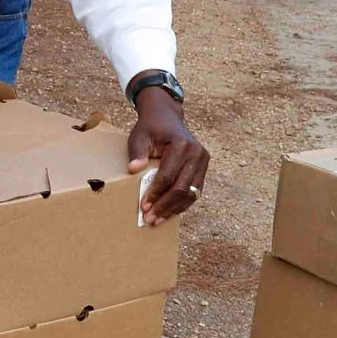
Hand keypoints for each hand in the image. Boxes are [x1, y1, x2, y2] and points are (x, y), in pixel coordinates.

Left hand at [127, 81, 207, 224]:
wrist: (167, 117)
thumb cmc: (151, 127)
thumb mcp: (140, 136)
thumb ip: (137, 152)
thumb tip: (133, 170)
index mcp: (182, 145)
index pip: (168, 176)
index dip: (155, 193)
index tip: (143, 206)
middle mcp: (197, 154)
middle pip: (181, 188)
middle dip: (164, 206)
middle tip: (150, 219)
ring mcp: (203, 161)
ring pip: (190, 193)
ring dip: (174, 209)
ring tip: (157, 220)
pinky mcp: (203, 168)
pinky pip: (194, 191)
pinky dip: (181, 204)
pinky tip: (168, 213)